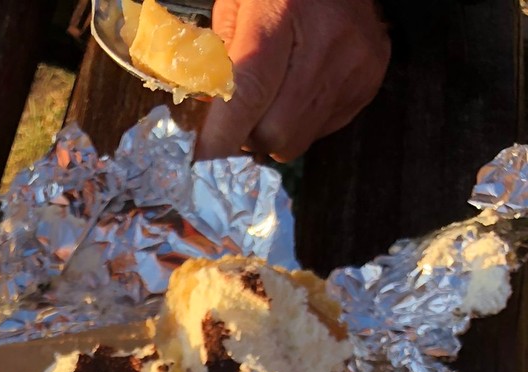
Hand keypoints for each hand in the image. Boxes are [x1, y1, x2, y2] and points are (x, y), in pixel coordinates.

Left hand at [194, 0, 390, 161]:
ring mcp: (353, 66)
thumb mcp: (237, 2)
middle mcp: (326, 43)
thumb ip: (216, 56)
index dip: (221, 134)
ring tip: (270, 99)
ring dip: (273, 133)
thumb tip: (206, 114)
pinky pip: (320, 131)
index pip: (248, 93)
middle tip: (238, 116)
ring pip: (297, 141)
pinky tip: (299, 89)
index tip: (202, 156)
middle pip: (275, 133)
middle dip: (248, 135)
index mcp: (283, 12)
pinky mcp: (368, 82)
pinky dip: (300, 122)